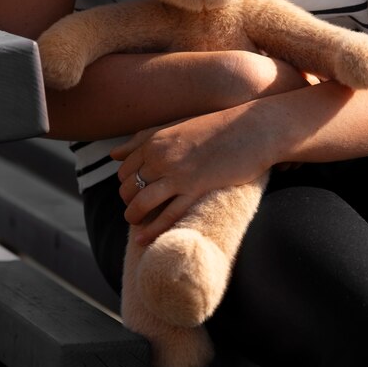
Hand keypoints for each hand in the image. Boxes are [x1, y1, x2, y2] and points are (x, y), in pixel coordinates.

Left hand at [111, 102, 271, 244]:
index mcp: (154, 140)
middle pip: (128, 187)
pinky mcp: (196, 190)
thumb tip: (114, 154)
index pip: (124, 169)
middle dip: (128, 201)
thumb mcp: (177, 126)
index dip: (126, 183)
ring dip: (133, 217)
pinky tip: (143, 240)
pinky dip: (152, 231)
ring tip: (137, 223)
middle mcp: (161, 156)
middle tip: (137, 208)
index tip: (135, 190)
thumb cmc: (217, 127)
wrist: (253, 129)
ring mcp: (178, 174)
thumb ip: (143, 138)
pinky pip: (166, 216)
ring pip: (140, 203)